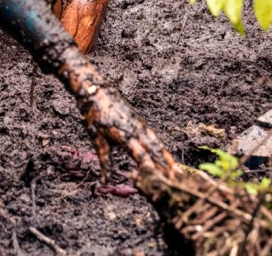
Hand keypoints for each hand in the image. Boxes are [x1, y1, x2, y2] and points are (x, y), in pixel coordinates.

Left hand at [60, 60, 176, 182]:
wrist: (95, 89)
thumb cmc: (94, 113)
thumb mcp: (97, 138)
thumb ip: (105, 160)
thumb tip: (105, 181)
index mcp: (124, 135)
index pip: (141, 155)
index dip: (151, 168)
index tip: (160, 180)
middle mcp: (136, 130)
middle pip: (154, 150)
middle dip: (166, 167)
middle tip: (177, 182)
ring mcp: (139, 124)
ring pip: (157, 144)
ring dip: (167, 158)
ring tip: (177, 172)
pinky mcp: (139, 121)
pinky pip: (153, 137)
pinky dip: (162, 148)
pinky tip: (166, 156)